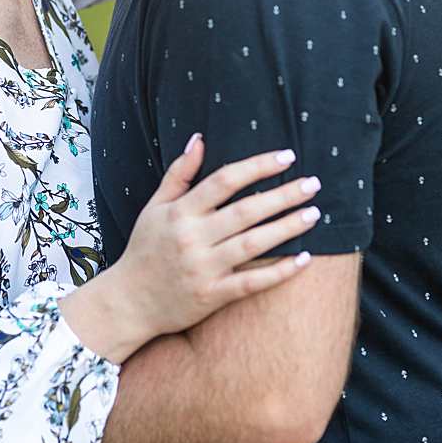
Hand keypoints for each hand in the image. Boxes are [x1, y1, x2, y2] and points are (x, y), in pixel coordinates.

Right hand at [69, 137, 320, 360]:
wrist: (127, 303)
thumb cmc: (145, 249)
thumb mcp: (154, 207)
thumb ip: (179, 173)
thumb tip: (200, 138)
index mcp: (180, 212)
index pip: (224, 180)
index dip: (257, 166)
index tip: (287, 156)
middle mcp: (192, 238)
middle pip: (245, 211)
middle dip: (282, 195)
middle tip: (313, 184)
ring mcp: (203, 268)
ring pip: (252, 244)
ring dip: (286, 228)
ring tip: (314, 214)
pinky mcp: (212, 296)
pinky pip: (251, 282)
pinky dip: (278, 272)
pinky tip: (304, 260)